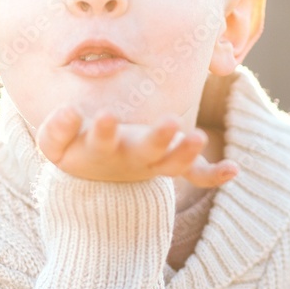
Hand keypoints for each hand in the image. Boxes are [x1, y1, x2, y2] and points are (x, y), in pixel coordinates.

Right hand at [36, 106, 238, 186]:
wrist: (93, 176)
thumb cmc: (74, 148)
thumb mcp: (56, 143)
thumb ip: (56, 128)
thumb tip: (69, 112)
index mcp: (101, 150)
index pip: (102, 140)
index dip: (103, 131)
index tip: (106, 117)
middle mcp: (131, 158)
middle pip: (147, 151)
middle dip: (159, 138)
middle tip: (173, 123)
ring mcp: (153, 163)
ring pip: (173, 164)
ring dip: (187, 153)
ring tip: (200, 136)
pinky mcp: (169, 165)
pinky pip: (195, 174)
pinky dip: (213, 175)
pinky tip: (233, 169)